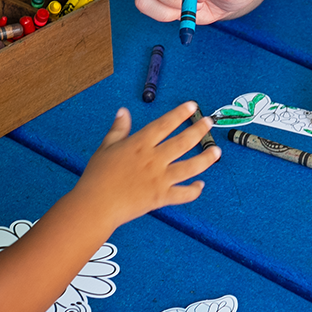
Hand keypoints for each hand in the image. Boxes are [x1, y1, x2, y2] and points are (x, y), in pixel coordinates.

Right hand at [74, 105, 220, 224]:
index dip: (180, 114)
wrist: (95, 205)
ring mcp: (159, 179)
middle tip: (209, 123)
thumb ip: (118, 129)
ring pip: (190, 166)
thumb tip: (123, 111)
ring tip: (216, 151)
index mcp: (139, 144)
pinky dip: (194, 190)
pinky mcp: (161, 197)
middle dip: (199, 131)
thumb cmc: (97, 176)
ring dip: (206, 159)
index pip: (164, 124)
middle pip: (182, 142)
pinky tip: (200, 185)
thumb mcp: (106, 147)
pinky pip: (183, 194)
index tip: (192, 106)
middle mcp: (153, 159)